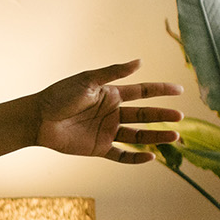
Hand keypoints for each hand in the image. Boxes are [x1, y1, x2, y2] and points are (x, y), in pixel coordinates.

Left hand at [33, 60, 181, 164]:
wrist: (38, 118)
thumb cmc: (60, 96)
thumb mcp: (87, 80)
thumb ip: (113, 73)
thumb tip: (139, 62)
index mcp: (111, 94)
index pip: (142, 91)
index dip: (160, 91)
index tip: (179, 91)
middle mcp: (112, 113)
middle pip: (144, 115)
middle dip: (163, 116)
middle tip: (181, 117)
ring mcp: (107, 131)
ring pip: (137, 135)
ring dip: (156, 136)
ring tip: (174, 136)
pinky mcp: (98, 148)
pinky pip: (121, 154)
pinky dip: (135, 157)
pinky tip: (151, 157)